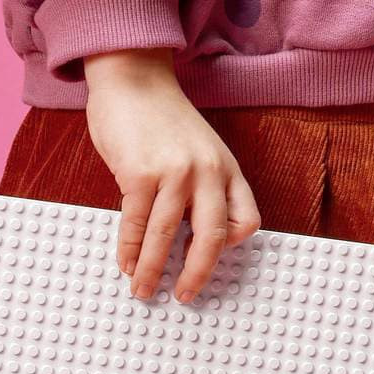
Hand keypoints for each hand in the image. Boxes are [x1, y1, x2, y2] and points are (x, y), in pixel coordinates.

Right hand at [83, 48, 260, 302]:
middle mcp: (208, 172)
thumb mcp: (201, 151)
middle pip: (211, 239)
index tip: (208, 261)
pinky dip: (130, 250)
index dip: (230, 247)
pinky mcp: (140, 173)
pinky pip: (136, 224)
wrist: (133, 78)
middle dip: (196, 275)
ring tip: (144, 289)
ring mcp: (175, 172)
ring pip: (166, 237)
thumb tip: (186, 237)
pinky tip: (126, 263)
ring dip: (153, 271)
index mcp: (228, 170)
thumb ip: (203, 188)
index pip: (246, 221)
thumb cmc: (162, 119)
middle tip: (184, 296)